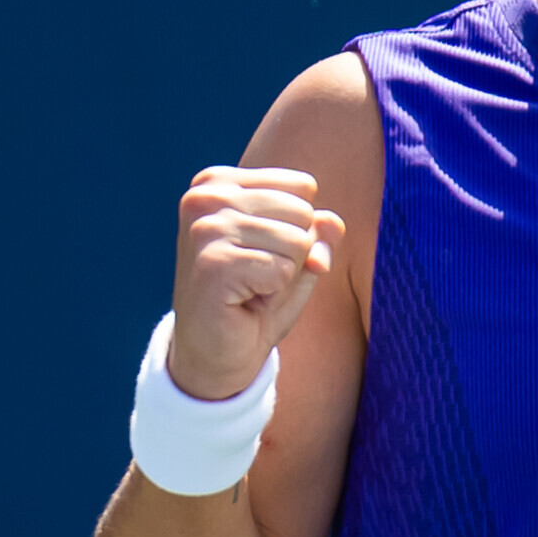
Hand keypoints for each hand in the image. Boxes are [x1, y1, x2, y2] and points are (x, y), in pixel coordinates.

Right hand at [167, 165, 347, 400]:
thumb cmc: (255, 298)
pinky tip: (243, 302)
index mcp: (219, 182)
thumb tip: (332, 223)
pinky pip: (284, 270)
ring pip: (298, 241)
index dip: (297, 228)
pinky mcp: (213, 264)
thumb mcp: (296, 257)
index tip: (260, 254)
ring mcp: (206, 229)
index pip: (303, 185)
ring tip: (250, 289)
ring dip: (284, 275)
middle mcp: (206, 196)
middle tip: (256, 278)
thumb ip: (320, 231)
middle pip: (303, 211)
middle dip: (293, 253)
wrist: (213, 355)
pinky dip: (274, 293)